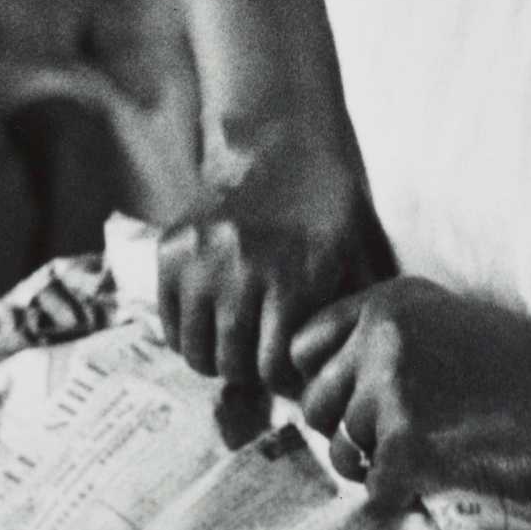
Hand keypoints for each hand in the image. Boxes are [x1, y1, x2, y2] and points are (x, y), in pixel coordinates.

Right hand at [158, 136, 383, 388]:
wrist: (282, 146)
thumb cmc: (331, 210)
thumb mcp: (360, 258)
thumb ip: (351, 316)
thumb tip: (346, 375)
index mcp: (294, 277)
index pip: (273, 367)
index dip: (284, 383)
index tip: (290, 377)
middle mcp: (242, 269)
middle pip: (233, 365)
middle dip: (251, 374)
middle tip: (261, 363)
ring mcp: (201, 258)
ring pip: (197, 351)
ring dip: (217, 360)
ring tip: (236, 348)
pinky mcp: (172, 248)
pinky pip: (170, 324)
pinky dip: (188, 336)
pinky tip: (213, 326)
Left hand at [290, 278, 530, 509]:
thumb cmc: (520, 369)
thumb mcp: (443, 319)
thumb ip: (381, 339)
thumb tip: (318, 391)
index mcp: (386, 303)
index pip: (303, 348)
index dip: (325, 384)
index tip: (357, 402)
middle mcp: (380, 338)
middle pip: (316, 405)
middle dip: (345, 432)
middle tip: (388, 444)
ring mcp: (393, 388)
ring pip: (342, 450)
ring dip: (373, 467)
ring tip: (417, 462)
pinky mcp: (410, 441)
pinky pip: (374, 488)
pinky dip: (398, 498)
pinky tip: (431, 483)